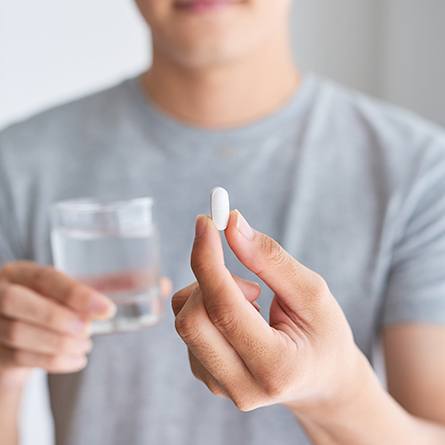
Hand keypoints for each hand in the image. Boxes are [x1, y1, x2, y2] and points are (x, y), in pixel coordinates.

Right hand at [0, 261, 170, 389]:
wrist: (18, 336)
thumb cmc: (57, 304)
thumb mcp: (76, 290)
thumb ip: (112, 285)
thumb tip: (162, 284)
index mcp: (24, 272)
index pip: (45, 277)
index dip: (75, 293)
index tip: (107, 309)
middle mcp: (2, 292)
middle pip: (18, 303)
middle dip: (58, 319)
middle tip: (89, 331)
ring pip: (18, 334)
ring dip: (58, 344)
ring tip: (86, 346)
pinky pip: (21, 358)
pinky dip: (54, 361)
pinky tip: (77, 360)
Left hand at [172, 210, 365, 413]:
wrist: (320, 380)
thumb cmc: (324, 334)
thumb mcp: (313, 293)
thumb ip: (271, 259)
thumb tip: (232, 225)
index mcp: (276, 367)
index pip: (225, 310)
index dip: (208, 261)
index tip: (205, 222)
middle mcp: (242, 386)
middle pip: (192, 320)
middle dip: (210, 280)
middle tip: (249, 280)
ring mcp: (219, 386)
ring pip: (185, 320)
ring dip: (212, 294)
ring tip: (254, 304)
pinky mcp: (206, 377)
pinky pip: (188, 328)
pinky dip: (208, 307)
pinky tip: (240, 319)